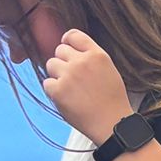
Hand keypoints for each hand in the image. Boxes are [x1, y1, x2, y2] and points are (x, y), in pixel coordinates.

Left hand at [45, 29, 130, 143]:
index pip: (73, 35)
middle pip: (59, 50)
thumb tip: (71, 50)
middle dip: (63, 62)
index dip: (67, 41)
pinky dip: (53, 91)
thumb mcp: (110, 71)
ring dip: (57, 75)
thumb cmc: (113, 102)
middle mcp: (82, 62)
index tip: (67, 49)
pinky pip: (47, 83)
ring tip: (70, 89)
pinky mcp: (58, 90)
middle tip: (72, 78)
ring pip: (50, 64)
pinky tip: (67, 99)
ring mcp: (69, 75)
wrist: (112, 125)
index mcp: (97, 55)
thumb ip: (91, 58)